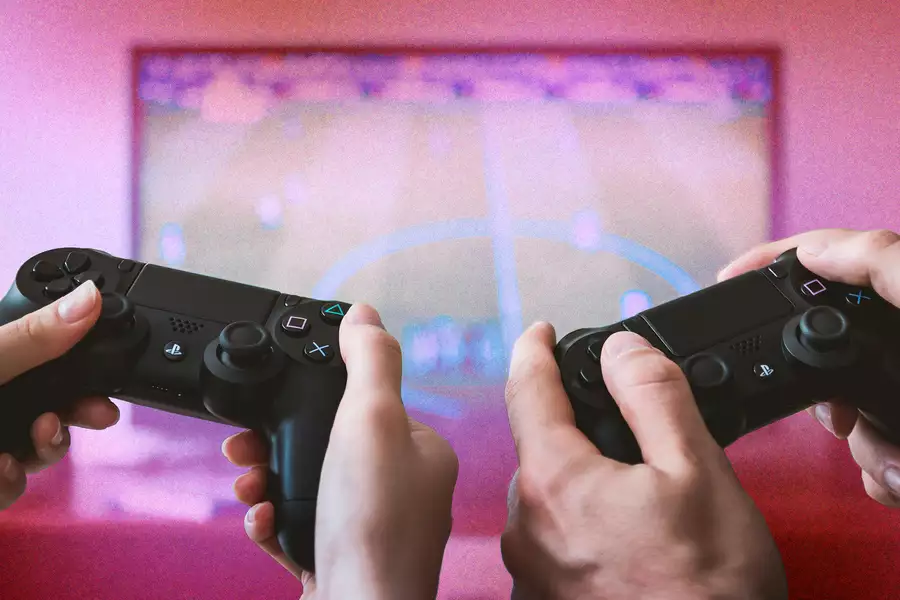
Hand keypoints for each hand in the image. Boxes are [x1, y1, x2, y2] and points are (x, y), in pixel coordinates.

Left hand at [0, 281, 119, 508]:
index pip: (55, 354)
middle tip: (92, 415)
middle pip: (58, 402)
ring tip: (20, 452)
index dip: (86, 367)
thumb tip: (92, 296)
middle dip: (76, 414)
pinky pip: (12, 486)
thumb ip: (34, 337)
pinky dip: (10, 483)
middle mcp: (1, 395)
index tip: (108, 376)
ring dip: (45, 451)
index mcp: (1, 360)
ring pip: (41, 449)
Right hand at [222, 304, 457, 599]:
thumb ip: (370, 361)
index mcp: (421, 451)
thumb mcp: (371, 419)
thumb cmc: (373, 527)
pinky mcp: (343, 560)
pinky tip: (264, 522)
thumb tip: (365, 314)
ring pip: (309, 485)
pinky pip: (300, 526)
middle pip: (329, 443)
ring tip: (249, 484)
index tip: (278, 396)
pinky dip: (274, 521)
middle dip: (278, 441)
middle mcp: (402, 489)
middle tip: (245, 445)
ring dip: (269, 479)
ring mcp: (372, 528)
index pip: (367, 402)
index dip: (318, 396)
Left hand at [501, 323, 786, 599]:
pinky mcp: (543, 598)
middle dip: (571, 424)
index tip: (540, 331)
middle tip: (623, 428)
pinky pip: (550, 538)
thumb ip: (654, 397)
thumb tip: (621, 350)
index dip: (535, 350)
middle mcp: (525, 525)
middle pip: (539, 446)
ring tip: (635, 493)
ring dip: (578, 477)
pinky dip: (578, 521)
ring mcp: (530, 569)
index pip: (527, 390)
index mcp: (554, 481)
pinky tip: (620, 536)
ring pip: (546, 495)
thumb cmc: (706, 591)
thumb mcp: (697, 472)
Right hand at [718, 227, 899, 506]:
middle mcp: (895, 349)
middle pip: (822, 346)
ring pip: (843, 413)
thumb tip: (814, 247)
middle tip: (840, 414)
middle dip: (825, 392)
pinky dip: (884, 474)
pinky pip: (873, 458)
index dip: (771, 261)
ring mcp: (898, 395)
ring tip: (898, 461)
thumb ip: (884, 263)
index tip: (727, 277)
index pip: (823, 265)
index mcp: (897, 307)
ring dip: (866, 446)